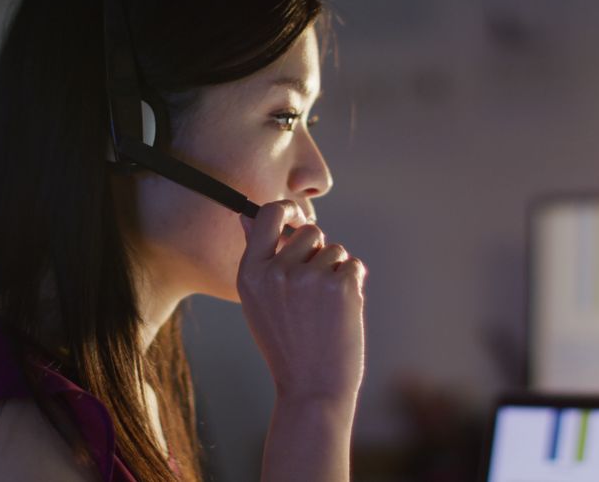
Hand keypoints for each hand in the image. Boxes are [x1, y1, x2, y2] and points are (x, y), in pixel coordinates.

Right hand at [237, 200, 366, 404]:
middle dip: (318, 252)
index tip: (297, 219)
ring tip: (324, 308)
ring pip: (335, 250)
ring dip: (336, 271)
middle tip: (313, 291)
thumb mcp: (257, 301)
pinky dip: (353, 284)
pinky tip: (340, 313)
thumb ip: (256, 257)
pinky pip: (353, 266)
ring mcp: (308, 278)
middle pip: (310, 231)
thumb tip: (246, 215)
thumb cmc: (285, 344)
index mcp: (250, 273)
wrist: (312, 388)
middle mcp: (276, 271)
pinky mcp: (339, 286)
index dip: (288, 210)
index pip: (268, 215)